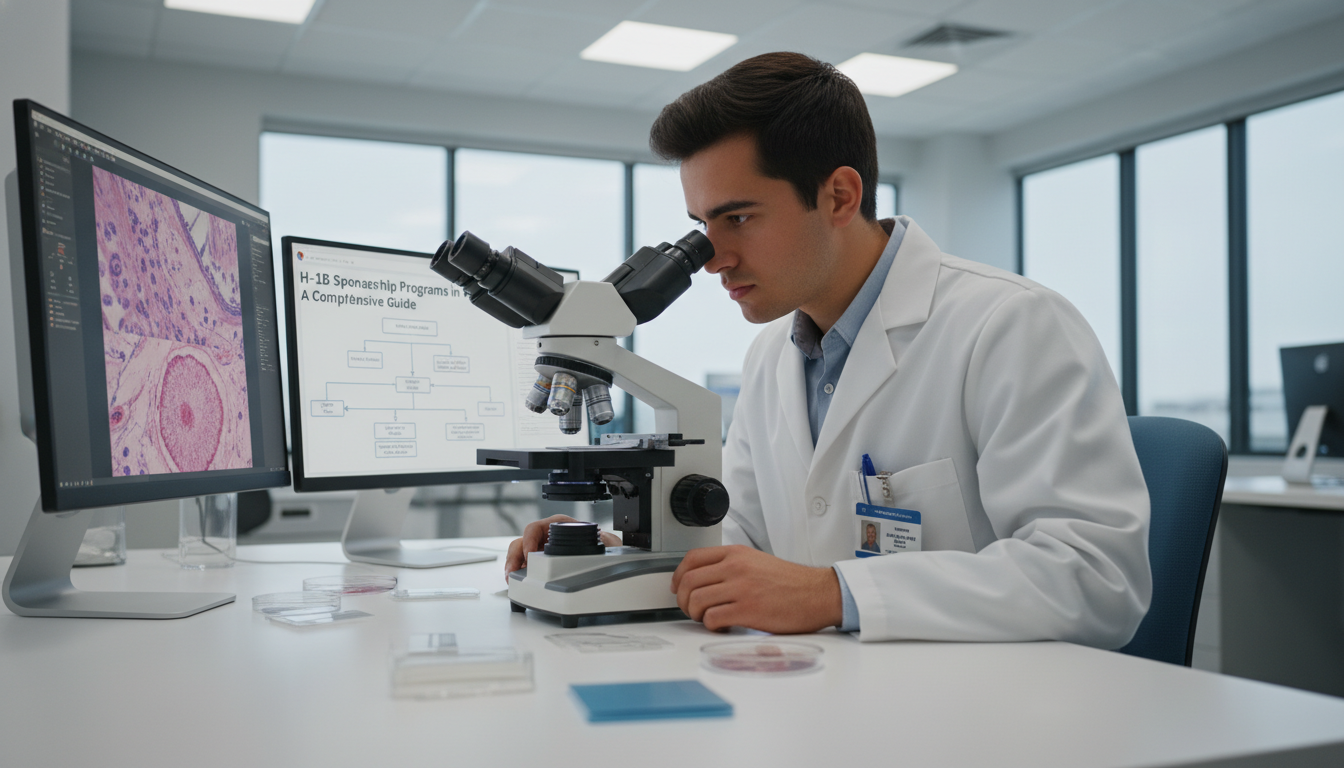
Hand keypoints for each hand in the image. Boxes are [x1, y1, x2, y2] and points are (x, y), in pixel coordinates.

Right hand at [503, 514, 620, 580]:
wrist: (603, 557)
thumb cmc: (600, 545)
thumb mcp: (604, 542)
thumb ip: (607, 542)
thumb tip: (607, 543)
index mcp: (558, 525)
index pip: (536, 528)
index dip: (530, 540)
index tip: (530, 555)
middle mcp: (546, 537)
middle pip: (522, 542)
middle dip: (515, 557)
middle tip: (513, 571)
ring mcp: (540, 551)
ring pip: (518, 554)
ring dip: (512, 567)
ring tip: (511, 579)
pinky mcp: (538, 565)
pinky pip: (522, 567)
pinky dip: (517, 575)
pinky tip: (517, 583)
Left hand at [670, 545, 843, 633]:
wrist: (818, 594)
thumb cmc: (792, 583)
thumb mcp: (757, 561)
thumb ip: (731, 566)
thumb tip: (706, 580)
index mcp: (737, 554)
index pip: (693, 559)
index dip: (678, 575)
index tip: (678, 587)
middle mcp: (736, 567)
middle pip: (689, 581)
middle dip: (684, 600)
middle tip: (692, 609)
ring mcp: (741, 588)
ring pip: (696, 600)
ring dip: (696, 614)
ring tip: (708, 619)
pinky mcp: (747, 610)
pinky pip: (712, 618)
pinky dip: (711, 626)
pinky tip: (723, 627)